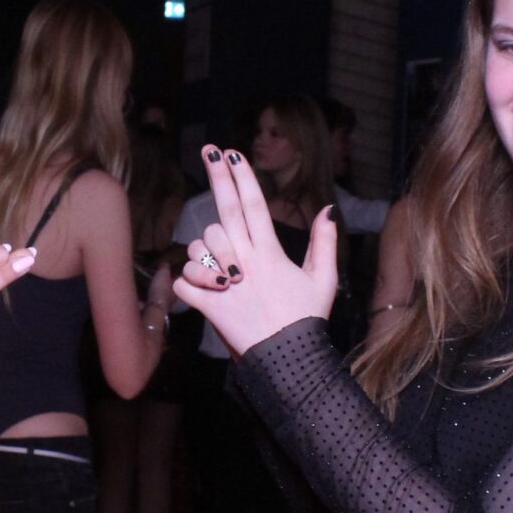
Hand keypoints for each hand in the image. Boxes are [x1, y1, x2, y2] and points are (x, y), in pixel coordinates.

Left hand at [172, 148, 337, 356]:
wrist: (287, 361)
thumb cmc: (304, 320)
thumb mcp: (323, 280)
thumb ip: (324, 243)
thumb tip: (328, 209)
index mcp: (270, 254)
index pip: (254, 206)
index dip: (243, 177)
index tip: (232, 154)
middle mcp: (245, 262)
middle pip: (225, 212)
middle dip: (217, 178)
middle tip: (208, 152)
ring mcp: (225, 284)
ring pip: (199, 246)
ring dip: (201, 248)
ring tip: (215, 266)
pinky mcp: (208, 306)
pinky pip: (184, 282)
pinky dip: (186, 281)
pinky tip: (199, 286)